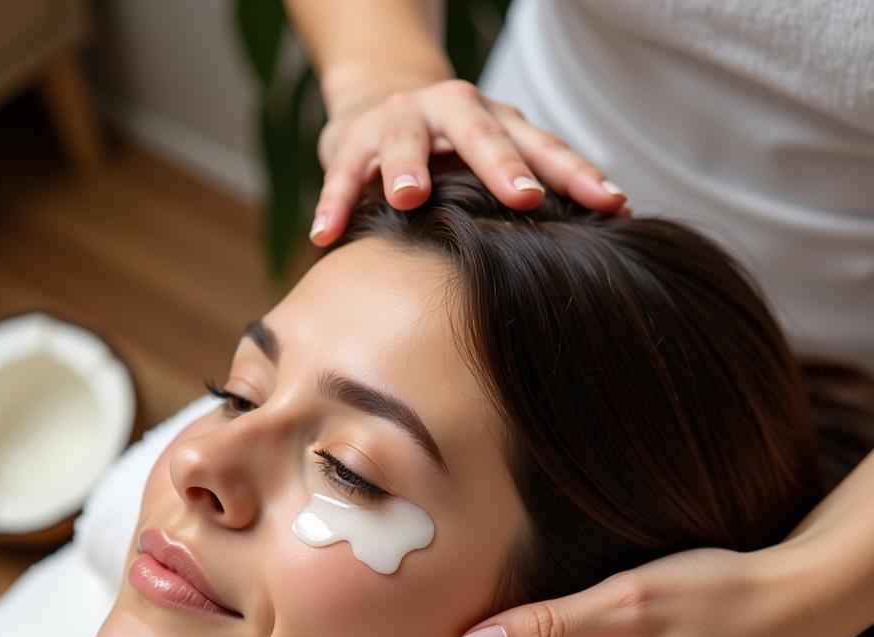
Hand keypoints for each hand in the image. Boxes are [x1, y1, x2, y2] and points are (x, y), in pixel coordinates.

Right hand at [309, 76, 627, 245]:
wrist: (381, 101)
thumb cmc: (451, 150)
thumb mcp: (490, 161)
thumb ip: (528, 190)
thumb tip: (602, 237)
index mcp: (497, 119)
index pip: (544, 145)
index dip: (576, 174)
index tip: (609, 204)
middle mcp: (453, 109)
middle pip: (481, 131)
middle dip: (502, 165)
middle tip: (524, 199)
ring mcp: (400, 119)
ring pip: (405, 137)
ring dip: (406, 166)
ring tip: (407, 199)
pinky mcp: (352, 138)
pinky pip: (341, 171)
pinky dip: (334, 202)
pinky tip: (325, 236)